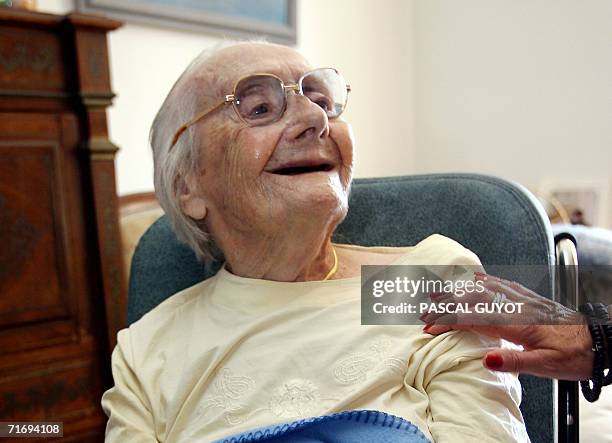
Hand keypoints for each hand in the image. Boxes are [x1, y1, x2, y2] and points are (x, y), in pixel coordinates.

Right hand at [422, 273, 594, 379]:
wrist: (600, 342)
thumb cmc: (574, 356)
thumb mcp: (547, 366)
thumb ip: (516, 361)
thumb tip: (486, 359)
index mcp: (516, 322)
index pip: (473, 318)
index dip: (448, 322)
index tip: (429, 327)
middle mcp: (516, 305)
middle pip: (473, 299)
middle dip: (445, 304)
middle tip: (424, 310)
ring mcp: (522, 299)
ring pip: (483, 288)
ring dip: (458, 291)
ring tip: (438, 293)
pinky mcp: (529, 298)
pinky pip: (500, 284)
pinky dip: (482, 281)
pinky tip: (474, 280)